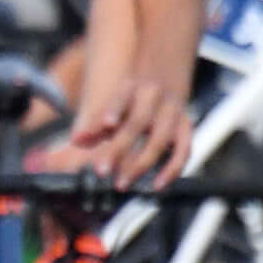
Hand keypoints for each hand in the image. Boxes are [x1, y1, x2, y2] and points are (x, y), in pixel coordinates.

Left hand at [65, 64, 191, 185]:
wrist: (163, 76)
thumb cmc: (126, 96)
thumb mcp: (107, 101)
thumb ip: (91, 121)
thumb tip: (77, 141)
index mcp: (132, 86)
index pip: (121, 98)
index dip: (115, 110)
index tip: (107, 125)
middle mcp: (155, 97)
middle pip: (137, 123)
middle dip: (119, 149)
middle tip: (101, 171)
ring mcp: (173, 112)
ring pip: (160, 140)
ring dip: (141, 164)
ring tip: (121, 184)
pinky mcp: (185, 126)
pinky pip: (183, 150)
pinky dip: (172, 169)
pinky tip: (156, 186)